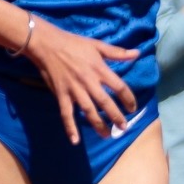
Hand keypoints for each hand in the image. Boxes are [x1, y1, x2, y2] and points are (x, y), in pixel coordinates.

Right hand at [25, 16, 139, 144]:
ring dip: (98, 124)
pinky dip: (70, 127)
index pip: (120, 87)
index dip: (129, 99)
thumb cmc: (72, 43)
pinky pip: (66, 113)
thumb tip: (137, 54)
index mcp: (100, 69)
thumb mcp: (97, 45)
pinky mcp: (61, 94)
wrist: (46, 44)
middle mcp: (89, 82)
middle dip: (116, 116)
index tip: (132, 108)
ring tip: (107, 135)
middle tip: (123, 128)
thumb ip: (117, 52)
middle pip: (106, 102)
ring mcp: (74, 90)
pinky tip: (75, 140)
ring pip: (88, 111)